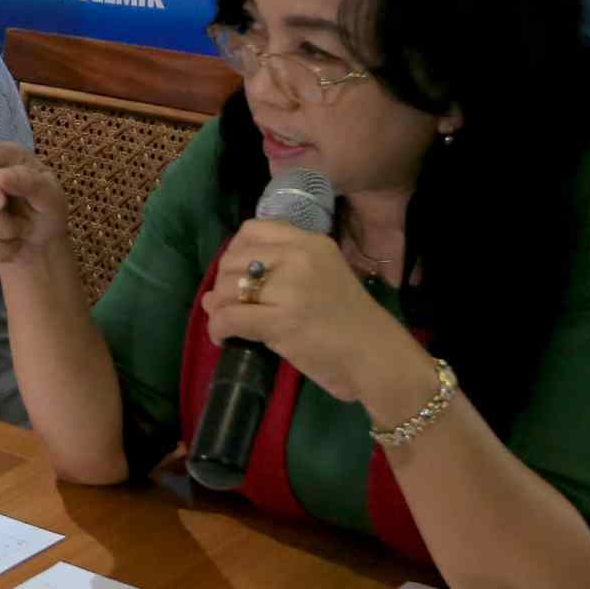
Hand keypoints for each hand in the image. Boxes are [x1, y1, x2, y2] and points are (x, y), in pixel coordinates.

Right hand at [0, 142, 70, 267]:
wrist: (40, 242)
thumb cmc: (47, 213)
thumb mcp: (51, 197)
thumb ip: (30, 183)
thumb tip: (1, 175)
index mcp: (3, 156)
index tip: (0, 204)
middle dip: (0, 221)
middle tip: (24, 226)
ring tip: (17, 233)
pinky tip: (4, 243)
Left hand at [201, 220, 429, 415]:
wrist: (379, 358)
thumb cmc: (351, 323)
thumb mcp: (320, 281)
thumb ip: (272, 277)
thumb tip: (210, 293)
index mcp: (311, 242)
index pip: (251, 230)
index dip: (234, 253)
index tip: (238, 275)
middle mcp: (300, 257)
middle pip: (233, 260)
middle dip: (224, 285)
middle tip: (231, 306)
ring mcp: (291, 288)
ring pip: (226, 288)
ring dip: (219, 308)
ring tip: (228, 324)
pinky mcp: (282, 320)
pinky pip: (228, 318)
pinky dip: (218, 329)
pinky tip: (224, 339)